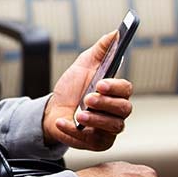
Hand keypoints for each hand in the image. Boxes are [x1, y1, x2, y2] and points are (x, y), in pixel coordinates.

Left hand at [42, 30, 132, 150]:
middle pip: (124, 109)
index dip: (115, 87)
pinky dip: (76, 132)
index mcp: (115, 92)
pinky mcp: (97, 143)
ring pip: (113, 126)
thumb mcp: (83, 64)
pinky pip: (93, 141)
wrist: (51, 110)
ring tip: (80, 115)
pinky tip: (65, 122)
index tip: (100, 83)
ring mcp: (108, 129)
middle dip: (106, 103)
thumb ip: (100, 50)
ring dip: (96, 119)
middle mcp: (116, 111)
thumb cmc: (71, 89)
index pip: (126, 90)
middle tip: (87, 98)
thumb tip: (115, 33)